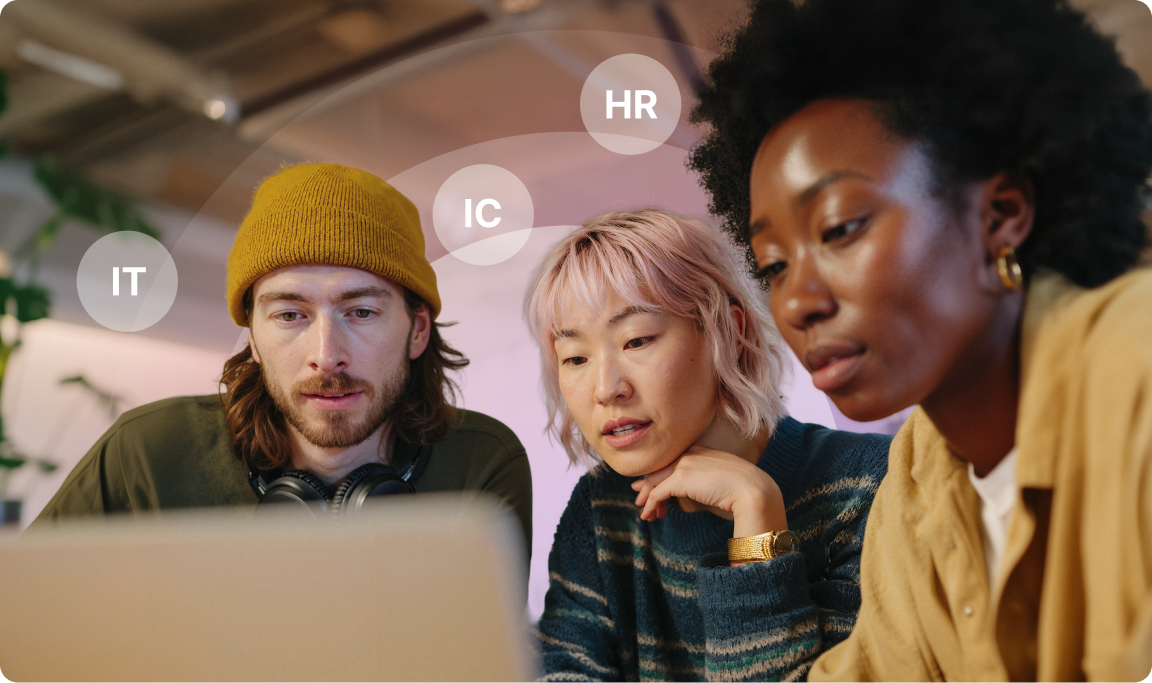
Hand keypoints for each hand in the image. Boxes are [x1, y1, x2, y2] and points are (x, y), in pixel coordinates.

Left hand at [630, 444, 786, 538]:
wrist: (753, 490)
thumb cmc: (746, 489)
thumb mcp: (724, 480)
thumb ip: (708, 481)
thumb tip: (695, 491)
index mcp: (702, 450)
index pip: (674, 460)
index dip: (660, 474)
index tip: (651, 486)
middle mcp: (690, 452)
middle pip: (660, 469)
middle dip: (648, 485)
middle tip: (639, 499)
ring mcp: (684, 463)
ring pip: (656, 481)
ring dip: (648, 499)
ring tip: (646, 514)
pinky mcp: (680, 478)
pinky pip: (658, 493)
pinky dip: (651, 505)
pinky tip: (649, 515)